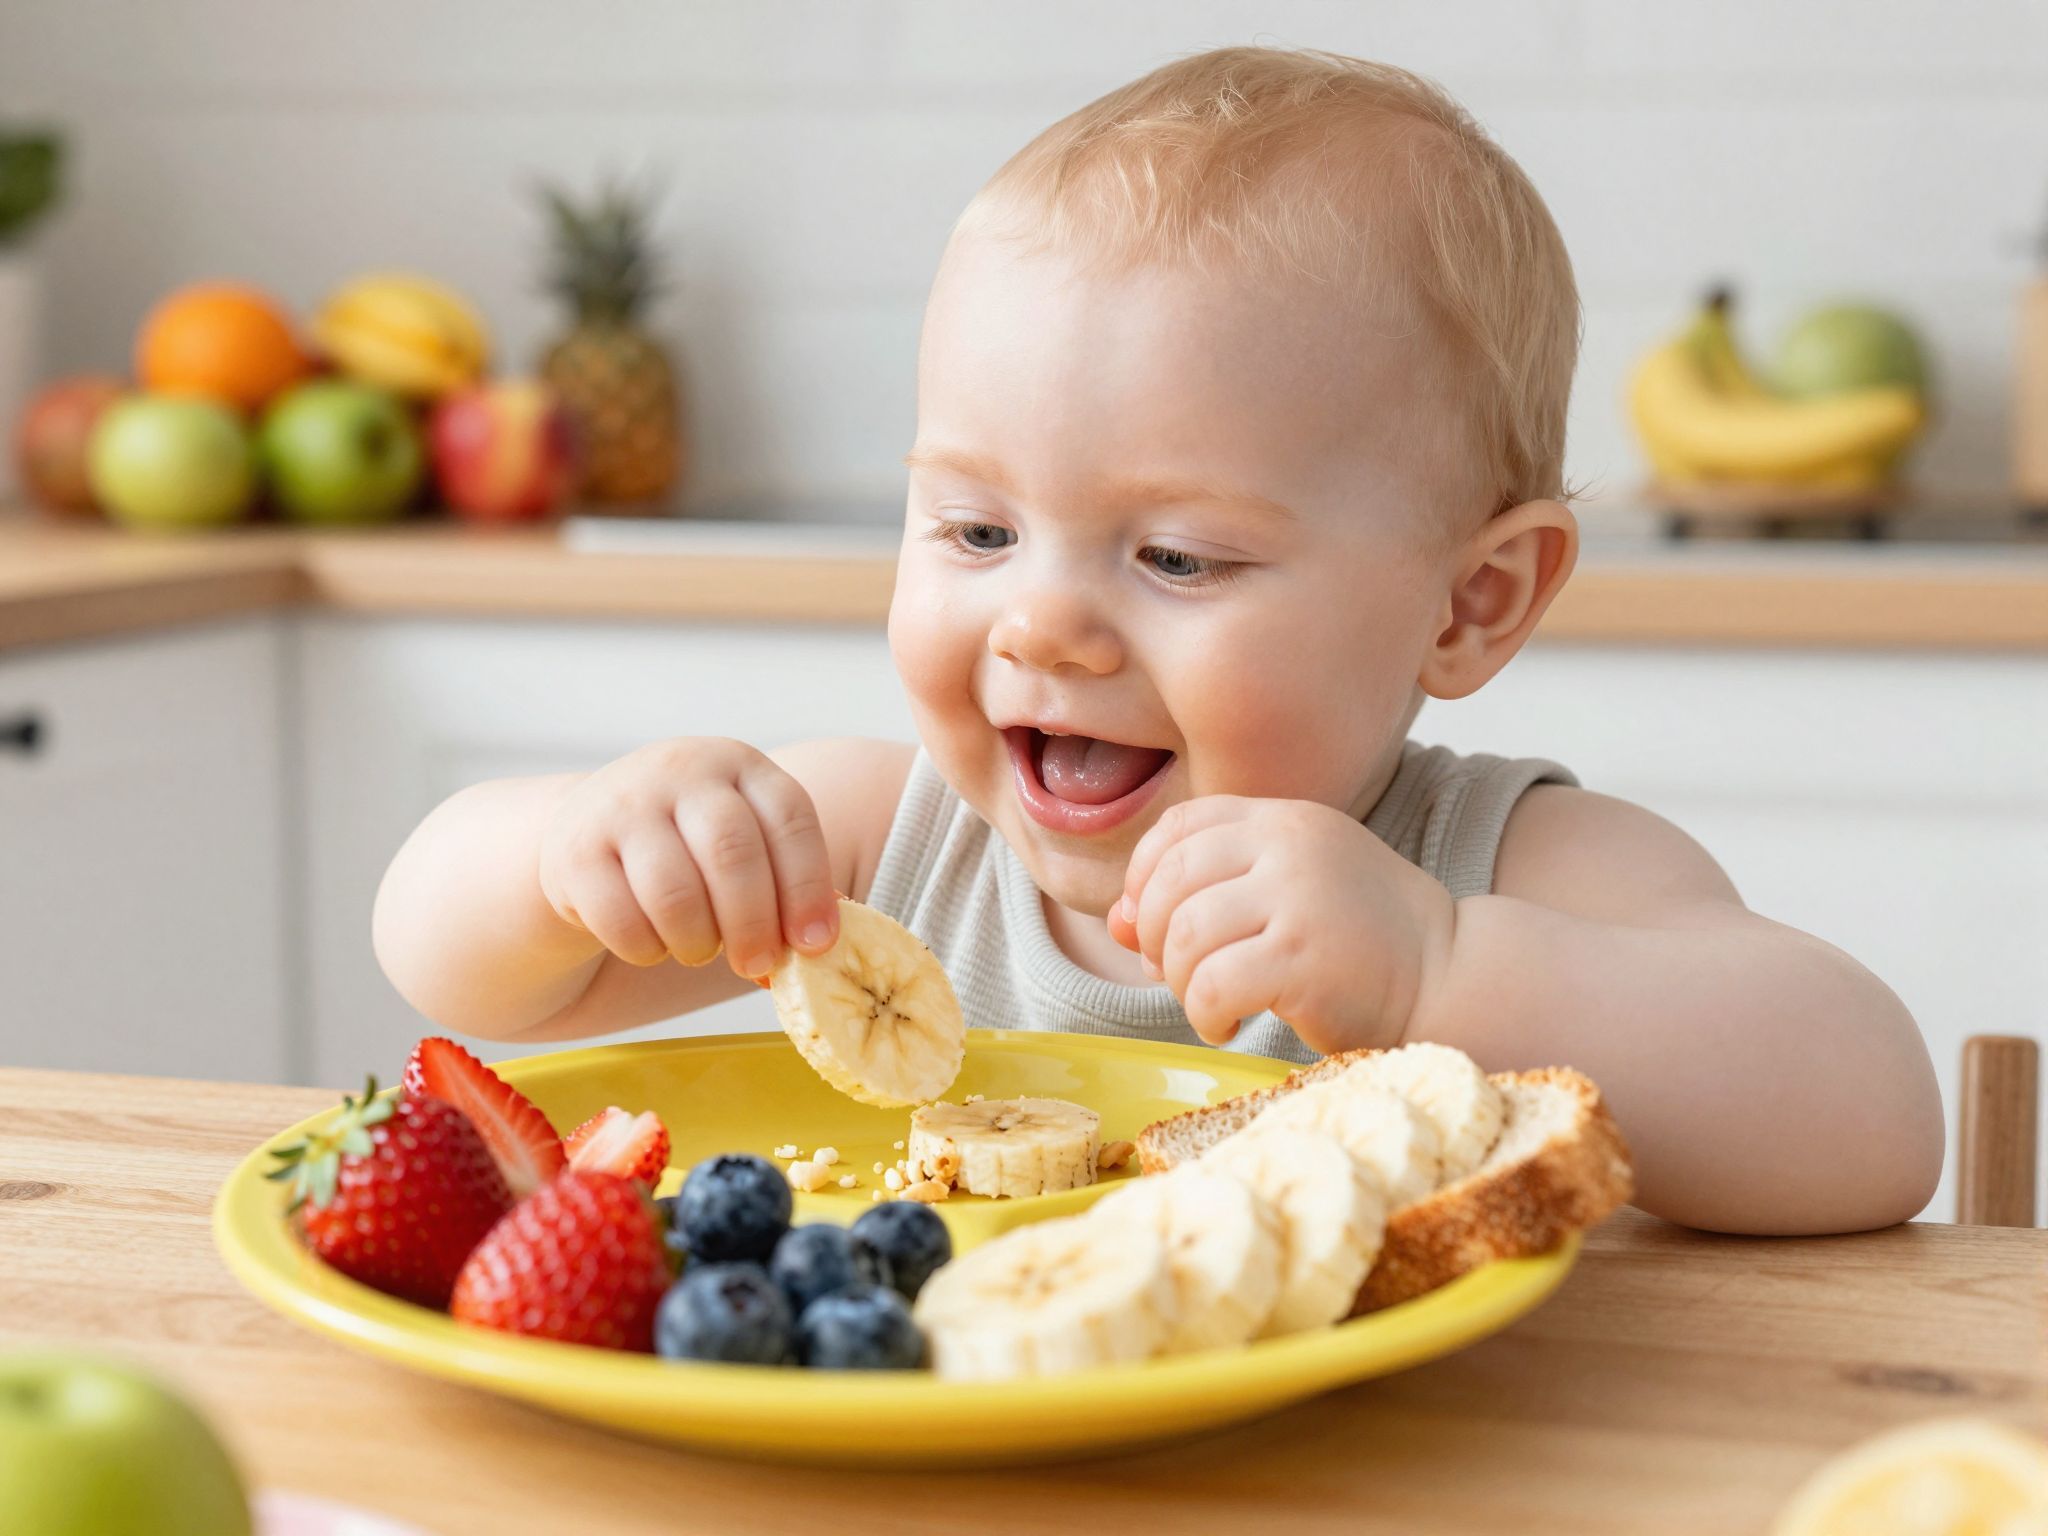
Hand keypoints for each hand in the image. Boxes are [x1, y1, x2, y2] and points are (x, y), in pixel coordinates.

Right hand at [537, 738, 839, 978]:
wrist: (589, 828)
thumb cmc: (689, 846)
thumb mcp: (743, 842)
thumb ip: (783, 887)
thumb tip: (815, 949)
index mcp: (740, 765)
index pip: (789, 819)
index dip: (808, 888)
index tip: (815, 944)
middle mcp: (681, 771)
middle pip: (731, 854)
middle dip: (754, 925)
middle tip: (758, 966)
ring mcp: (622, 805)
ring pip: (675, 894)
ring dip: (698, 943)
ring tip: (700, 952)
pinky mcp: (575, 850)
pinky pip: (622, 921)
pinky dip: (648, 950)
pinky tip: (655, 944)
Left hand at [1108, 796, 1455, 1052]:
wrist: (1449, 976)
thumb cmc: (1360, 942)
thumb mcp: (1285, 894)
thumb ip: (1208, 895)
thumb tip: (1116, 922)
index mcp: (1284, 819)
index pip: (1180, 825)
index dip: (1144, 875)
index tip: (1147, 923)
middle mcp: (1290, 845)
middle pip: (1172, 879)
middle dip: (1152, 934)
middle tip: (1172, 973)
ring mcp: (1299, 897)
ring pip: (1185, 934)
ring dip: (1177, 981)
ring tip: (1207, 1003)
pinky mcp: (1304, 957)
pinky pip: (1211, 984)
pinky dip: (1203, 1014)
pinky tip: (1226, 1025)